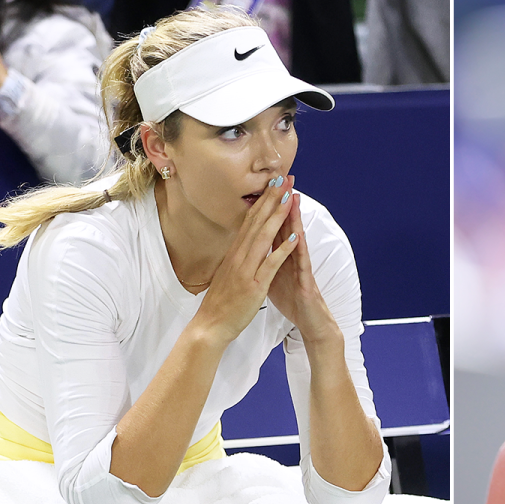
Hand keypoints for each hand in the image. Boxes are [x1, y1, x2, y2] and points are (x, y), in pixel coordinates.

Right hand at [191, 179, 298, 345]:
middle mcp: (239, 256)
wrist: (210, 326)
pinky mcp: (254, 285)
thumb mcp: (228, 271)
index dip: (262, 200)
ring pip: (264, 237)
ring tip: (290, 198)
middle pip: (257, 221)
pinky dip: (282, 250)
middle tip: (284, 178)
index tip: (273, 183)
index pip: (250, 219)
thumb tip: (242, 241)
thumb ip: (237, 256)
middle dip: (271, 198)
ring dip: (278, 216)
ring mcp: (246, 269)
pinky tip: (294, 238)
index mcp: (235, 252)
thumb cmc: (221, 301)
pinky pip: (270, 264)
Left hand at [268, 176, 340, 342]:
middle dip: (283, 203)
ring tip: (292, 197)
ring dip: (294, 218)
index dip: (269, 207)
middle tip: (282, 180)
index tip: (265, 186)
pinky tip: (298, 236)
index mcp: (281, 255)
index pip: (273, 227)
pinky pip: (301, 263)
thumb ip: (268, 258)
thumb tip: (257, 246)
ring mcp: (300, 268)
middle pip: (286, 226)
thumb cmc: (293, 300)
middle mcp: (292, 257)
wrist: (310, 322)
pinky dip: (299, 249)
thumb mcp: (274, 275)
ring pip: (296, 239)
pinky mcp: (305, 281)